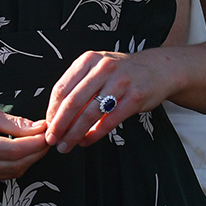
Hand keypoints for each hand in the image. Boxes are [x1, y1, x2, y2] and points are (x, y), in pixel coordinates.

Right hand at [0, 100, 49, 185]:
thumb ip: (15, 124)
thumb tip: (40, 128)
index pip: (15, 150)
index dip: (36, 143)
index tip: (48, 132)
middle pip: (16, 165)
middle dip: (36, 152)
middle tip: (47, 136)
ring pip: (12, 173)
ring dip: (28, 159)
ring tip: (36, 142)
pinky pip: (2, 176)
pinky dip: (15, 165)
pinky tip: (20, 151)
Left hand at [44, 48, 174, 152]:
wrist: (158, 69)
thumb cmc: (121, 72)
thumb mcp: (97, 68)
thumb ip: (78, 85)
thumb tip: (55, 114)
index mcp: (88, 60)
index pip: (62, 88)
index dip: (52, 110)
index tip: (48, 125)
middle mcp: (103, 68)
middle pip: (73, 102)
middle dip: (59, 125)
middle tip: (52, 139)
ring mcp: (120, 82)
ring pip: (89, 113)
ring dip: (74, 133)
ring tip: (67, 145)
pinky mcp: (135, 97)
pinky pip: (109, 121)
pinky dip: (94, 135)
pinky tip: (86, 141)